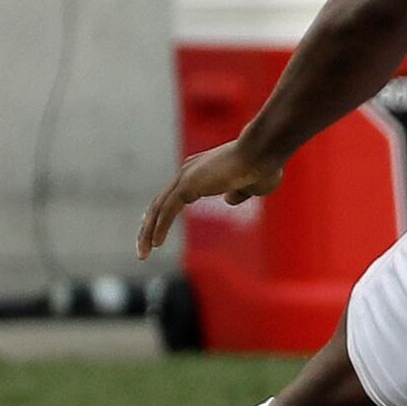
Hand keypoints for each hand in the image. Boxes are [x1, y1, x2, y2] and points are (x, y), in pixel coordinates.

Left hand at [139, 139, 284, 259]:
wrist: (263, 151)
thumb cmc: (264, 166)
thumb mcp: (253, 186)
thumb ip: (239, 193)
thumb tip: (229, 200)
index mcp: (201, 170)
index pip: (174, 193)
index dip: (161, 211)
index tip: (151, 224)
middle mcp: (189, 171)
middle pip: (160, 203)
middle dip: (149, 226)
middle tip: (142, 247)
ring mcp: (186, 178)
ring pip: (158, 209)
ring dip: (148, 232)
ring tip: (143, 254)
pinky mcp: (188, 185)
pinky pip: (167, 211)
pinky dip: (159, 228)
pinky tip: (155, 244)